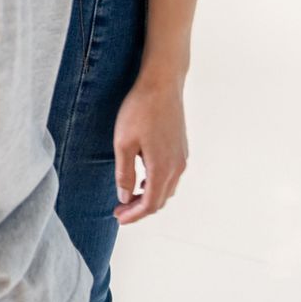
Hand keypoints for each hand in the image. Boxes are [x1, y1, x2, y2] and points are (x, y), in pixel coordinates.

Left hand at [113, 73, 186, 224]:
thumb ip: (124, 173)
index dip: (134, 215)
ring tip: (128, 196)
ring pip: (167, 188)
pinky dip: (156, 183)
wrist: (162, 83)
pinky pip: (170, 175)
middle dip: (140, 208)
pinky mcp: (181, 148)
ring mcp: (181, 157)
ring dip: (149, 196)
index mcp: (162, 168)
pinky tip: (143, 178)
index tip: (118, 217)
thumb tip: (125, 197)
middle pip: (160, 200)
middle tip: (119, 209)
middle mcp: (177, 167)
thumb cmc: (140, 110)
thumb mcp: (123, 143)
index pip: (150, 204)